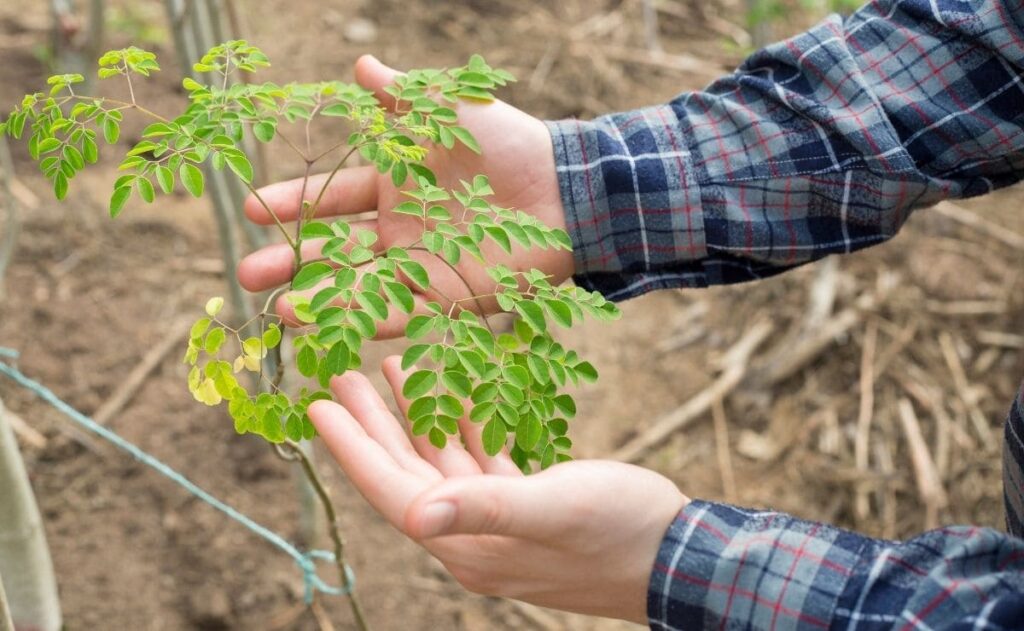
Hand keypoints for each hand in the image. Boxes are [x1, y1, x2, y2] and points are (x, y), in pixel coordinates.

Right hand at [237, 55, 573, 336]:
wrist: (563, 190)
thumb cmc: (508, 144)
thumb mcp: (449, 112)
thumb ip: (403, 97)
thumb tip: (360, 64)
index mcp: (394, 186)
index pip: (331, 197)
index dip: (291, 202)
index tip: (249, 208)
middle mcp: (399, 230)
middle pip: (333, 249)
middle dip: (288, 261)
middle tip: (244, 275)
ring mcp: (420, 267)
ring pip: (358, 286)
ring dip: (317, 298)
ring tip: (276, 309)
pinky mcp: (446, 299)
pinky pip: (398, 313)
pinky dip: (363, 319)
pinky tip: (326, 325)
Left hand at [308, 356, 688, 622]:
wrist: (678, 554)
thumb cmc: (619, 532)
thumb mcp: (553, 511)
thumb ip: (486, 509)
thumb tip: (416, 516)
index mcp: (467, 542)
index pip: (391, 490)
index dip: (352, 448)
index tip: (316, 405)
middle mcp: (473, 535)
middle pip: (407, 472)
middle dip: (373, 425)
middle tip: (340, 376)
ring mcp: (499, 522)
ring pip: (442, 462)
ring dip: (416, 418)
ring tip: (390, 370)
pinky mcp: (527, 506)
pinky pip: (480, 461)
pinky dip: (463, 424)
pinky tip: (455, 391)